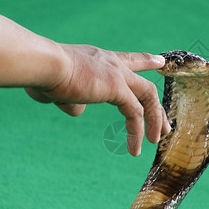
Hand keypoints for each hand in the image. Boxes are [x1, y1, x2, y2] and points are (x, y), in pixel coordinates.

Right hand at [25, 44, 170, 155]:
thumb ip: (71, 100)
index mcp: (100, 59)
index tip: (160, 62)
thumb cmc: (43, 74)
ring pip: (148, 97)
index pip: (128, 59)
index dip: (145, 61)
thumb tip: (79, 110)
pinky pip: (135, 112)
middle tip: (164, 125)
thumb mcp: (59, 89)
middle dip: (157, 106)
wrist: (44, 64)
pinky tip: (134, 149)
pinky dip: (137, 131)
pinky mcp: (116, 87)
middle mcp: (112, 64)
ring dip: (154, 120)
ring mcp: (117, 74)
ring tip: (154, 141)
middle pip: (145, 83)